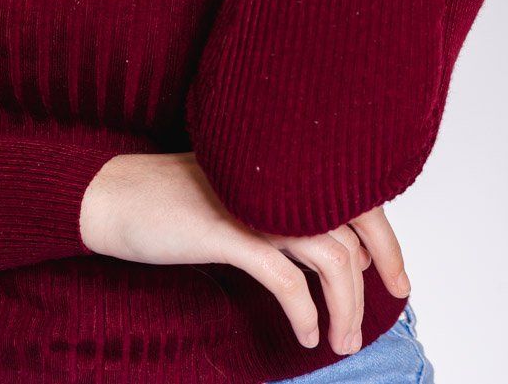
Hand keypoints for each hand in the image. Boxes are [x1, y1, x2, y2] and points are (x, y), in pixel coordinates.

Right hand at [79, 150, 409, 357]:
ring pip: (329, 257)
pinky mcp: (228, 230)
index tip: (397, 280)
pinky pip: (285, 278)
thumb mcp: (239, 198)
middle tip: (373, 320)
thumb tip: (338, 250)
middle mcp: (276, 177)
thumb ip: (284, 212)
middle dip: (375, 278)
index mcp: (282, 165)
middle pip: (353, 229)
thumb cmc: (172, 200)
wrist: (111, 195)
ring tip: (339, 342)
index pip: (358, 196)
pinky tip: (305, 333)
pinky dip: (303, 310)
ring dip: (343, 306)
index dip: (386, 240)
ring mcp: (253, 202)